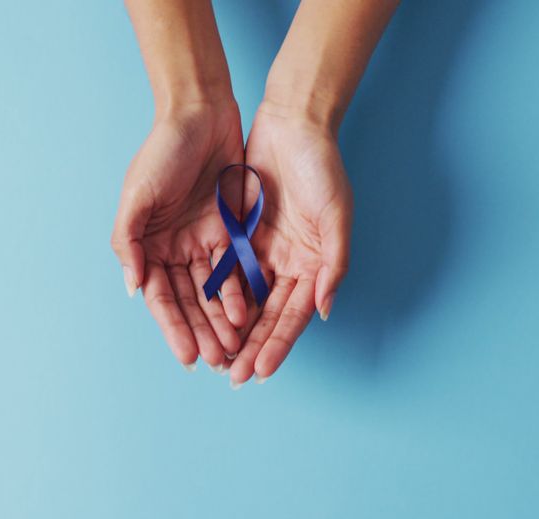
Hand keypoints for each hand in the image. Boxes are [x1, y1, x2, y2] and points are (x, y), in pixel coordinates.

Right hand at [111, 102, 248, 369]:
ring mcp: (204, 241)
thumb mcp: (137, 194)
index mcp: (147, 245)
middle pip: (190, 302)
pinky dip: (242, 292)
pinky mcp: (232, 231)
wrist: (201, 113)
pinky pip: (238, 269)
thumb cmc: (162, 151)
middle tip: (219, 361)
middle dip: (202, 332)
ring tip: (236, 346)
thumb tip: (133, 289)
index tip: (188, 357)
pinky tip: (250, 314)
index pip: (161, 298)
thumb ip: (128, 242)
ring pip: (215, 292)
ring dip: (223, 320)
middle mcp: (175, 249)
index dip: (174, 328)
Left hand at [228, 102, 352, 385]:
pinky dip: (216, 295)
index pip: (292, 315)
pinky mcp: (240, 232)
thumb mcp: (336, 215)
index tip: (261, 372)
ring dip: (230, 329)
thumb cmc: (322, 166)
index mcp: (314, 264)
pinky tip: (202, 318)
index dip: (277, 345)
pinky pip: (225, 270)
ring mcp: (262, 249)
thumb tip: (324, 311)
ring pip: (243, 299)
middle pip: (266, 315)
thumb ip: (334, 264)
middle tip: (232, 376)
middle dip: (250, 347)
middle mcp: (288, 263)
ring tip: (215, 357)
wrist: (293, 123)